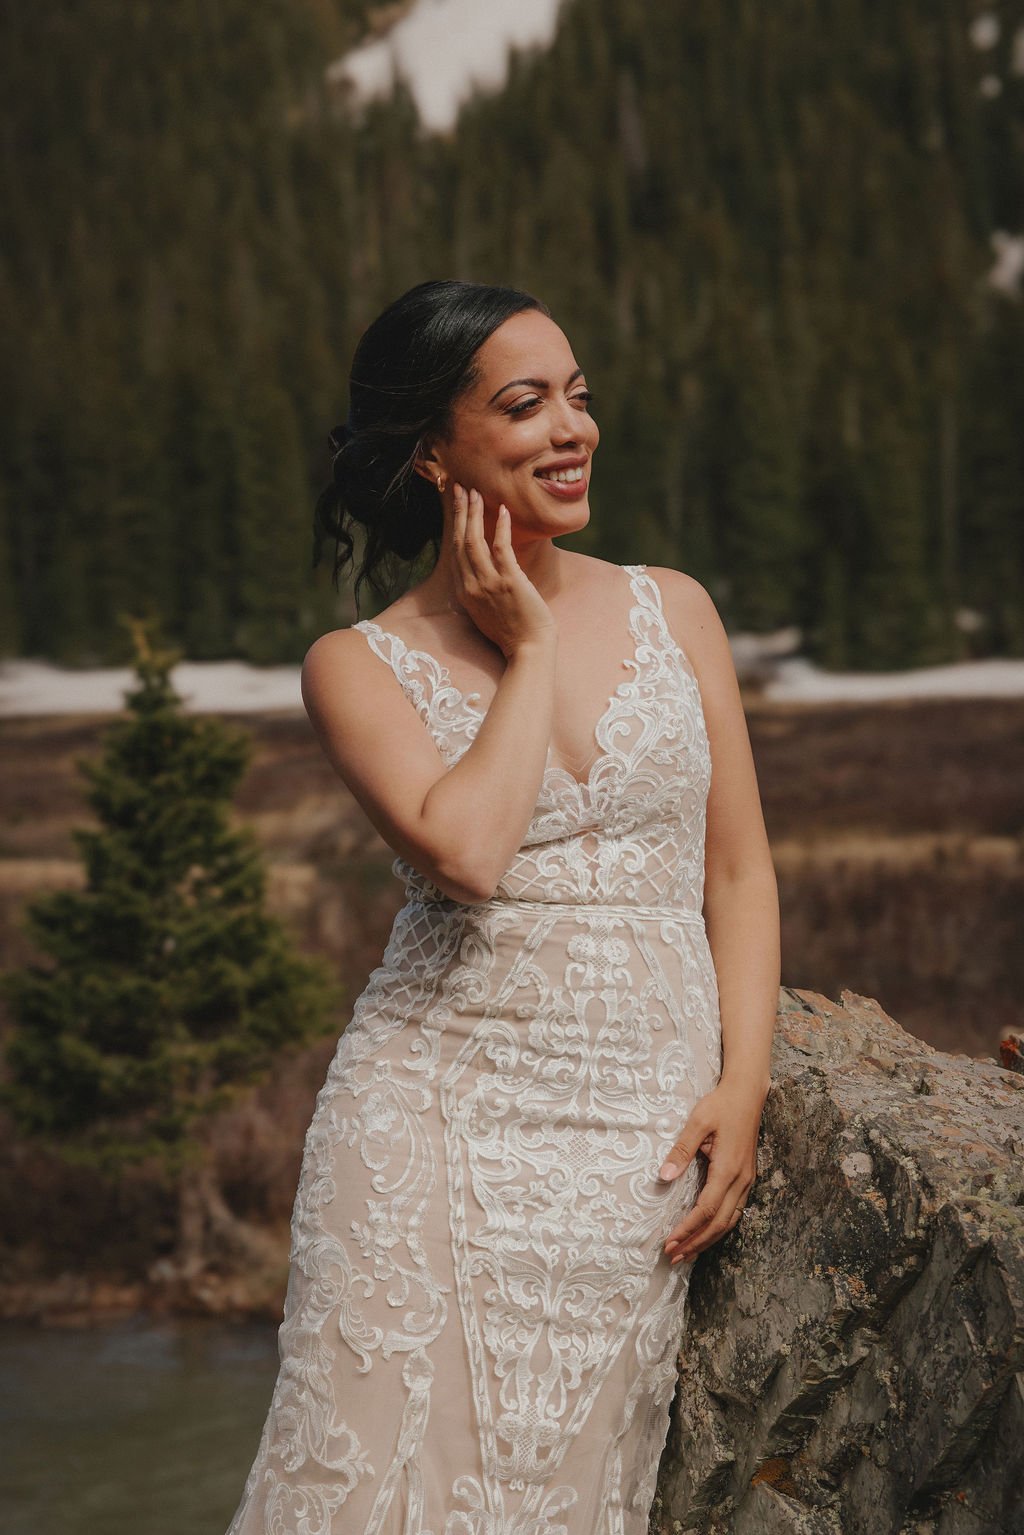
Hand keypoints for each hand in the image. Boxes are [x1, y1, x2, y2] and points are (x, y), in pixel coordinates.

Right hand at [452, 484, 554, 657]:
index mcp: (464, 593)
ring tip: (476, 492)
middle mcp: (470, 587)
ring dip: (474, 514)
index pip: (454, 552)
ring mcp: (488, 585)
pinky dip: (500, 527)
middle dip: (459, 512)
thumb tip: (486, 567)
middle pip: (459, 542)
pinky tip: (503, 511)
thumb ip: (482, 587)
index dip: (454, 526)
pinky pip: (501, 548)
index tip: (455, 505)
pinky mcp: (509, 583)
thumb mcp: (488, 610)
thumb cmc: (514, 632)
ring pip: (475, 541)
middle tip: (460, 487)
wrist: (529, 650)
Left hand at [659, 1079, 766, 1263]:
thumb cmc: (720, 1105)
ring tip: (687, 1252)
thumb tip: (664, 1176)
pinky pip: (734, 1211)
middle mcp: (741, 1180)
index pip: (706, 1210)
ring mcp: (747, 1180)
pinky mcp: (746, 1177)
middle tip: (673, 1256)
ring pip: (729, 1221)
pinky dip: (719, 1227)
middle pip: (719, 1224)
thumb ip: (681, 1150)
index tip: (669, 1242)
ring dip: (708, 1239)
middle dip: (696, 1243)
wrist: (747, 1094)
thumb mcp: (698, 1122)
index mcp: (728, 1169)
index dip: (687, 1229)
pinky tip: (706, 1232)